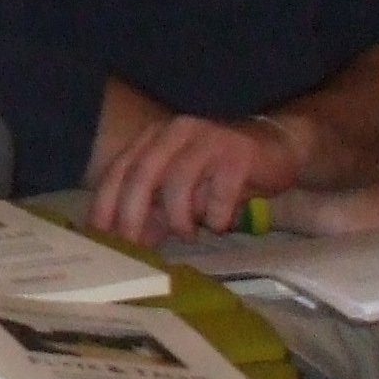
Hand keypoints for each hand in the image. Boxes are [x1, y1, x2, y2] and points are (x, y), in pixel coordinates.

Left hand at [89, 111, 302, 244]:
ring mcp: (208, 138)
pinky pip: (219, 191)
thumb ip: (156, 211)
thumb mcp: (184, 191)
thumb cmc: (223, 172)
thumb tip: (129, 242)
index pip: (120, 169)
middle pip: (142, 173)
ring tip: (189, 234)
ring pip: (178, 181)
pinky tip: (220, 224)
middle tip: (134, 246)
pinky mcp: (238, 153)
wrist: (280, 147)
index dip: (105, 203)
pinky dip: (216, 215)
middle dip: (132, 214)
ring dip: (179, 217)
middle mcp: (176, 131)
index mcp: (154, 136)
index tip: (98, 235)